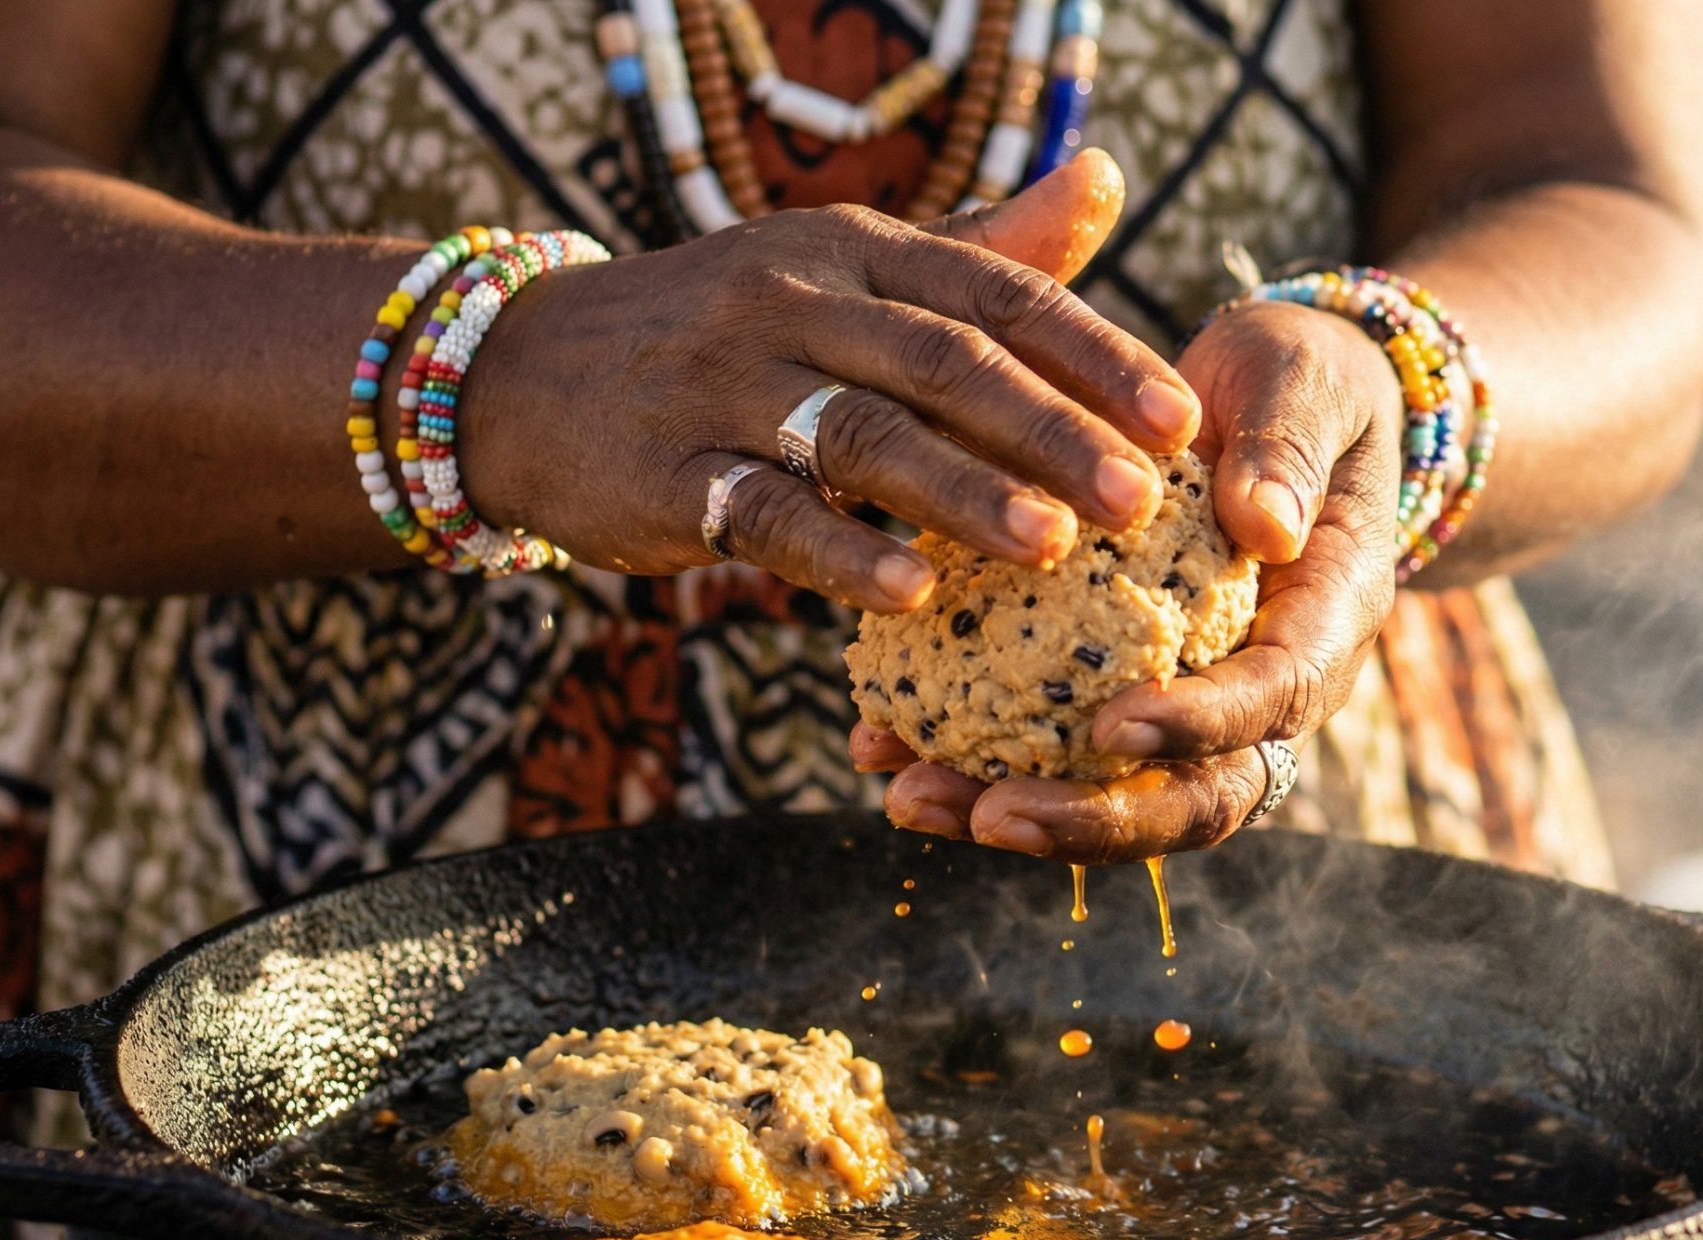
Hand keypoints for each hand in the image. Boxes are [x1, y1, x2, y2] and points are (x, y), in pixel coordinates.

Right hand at [457, 151, 1199, 611]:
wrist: (522, 373)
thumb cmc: (722, 332)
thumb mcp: (842, 270)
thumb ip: (980, 247)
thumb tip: (1109, 180)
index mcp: (851, 248)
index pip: (997, 292)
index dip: (1094, 356)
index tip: (1179, 421)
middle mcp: (790, 301)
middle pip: (943, 362)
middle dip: (1053, 432)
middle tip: (1145, 500)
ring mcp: (720, 384)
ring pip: (861, 434)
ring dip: (965, 493)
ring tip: (1056, 547)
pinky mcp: (665, 474)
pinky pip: (764, 515)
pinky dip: (841, 556)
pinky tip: (914, 597)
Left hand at [855, 299, 1404, 861]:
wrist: (1272, 404)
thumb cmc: (1298, 385)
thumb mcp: (1304, 383)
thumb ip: (1287, 448)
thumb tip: (1268, 526)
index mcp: (1323, 626)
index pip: (1270, 702)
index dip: (1197, 726)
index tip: (1112, 722)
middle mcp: (1261, 692)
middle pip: (1192, 798)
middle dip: (1091, 819)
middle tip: (990, 813)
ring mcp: (1189, 706)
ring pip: (1113, 797)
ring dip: (1010, 810)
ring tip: (908, 796)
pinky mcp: (1118, 690)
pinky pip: (1051, 747)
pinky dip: (967, 755)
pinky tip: (881, 745)